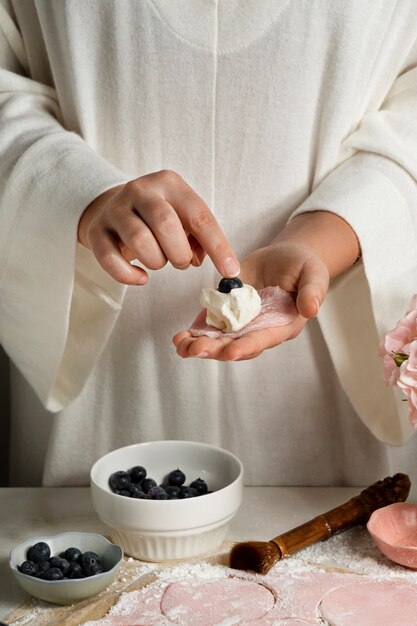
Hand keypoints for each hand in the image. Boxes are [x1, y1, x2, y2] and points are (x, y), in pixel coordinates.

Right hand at [78, 170, 239, 284]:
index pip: (199, 216)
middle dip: (179, 253)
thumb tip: (205, 261)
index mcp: (170, 184)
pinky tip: (141, 277)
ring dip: (156, 262)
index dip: (217, 246)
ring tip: (159, 261)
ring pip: (139, 242)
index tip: (230, 271)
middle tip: (181, 262)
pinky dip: (129, 275)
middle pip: (165, 224)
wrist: (113, 207)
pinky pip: (110, 259)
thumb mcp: (183, 216)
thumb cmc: (157, 217)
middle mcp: (141, 190)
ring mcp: (115, 209)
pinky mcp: (96, 230)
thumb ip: (199, 237)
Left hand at [173, 210, 359, 360]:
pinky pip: (209, 326)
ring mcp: (241, 324)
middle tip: (196, 349)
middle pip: (237, 345)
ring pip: (220, 340)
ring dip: (200, 345)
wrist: (285, 258)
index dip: (248, 346)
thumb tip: (312, 310)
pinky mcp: (227, 313)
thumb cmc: (304, 267)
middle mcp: (259, 330)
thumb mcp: (314, 274)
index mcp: (282, 325)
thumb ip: (313, 291)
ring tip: (182, 346)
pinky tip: (180, 338)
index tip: (231, 352)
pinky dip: (194, 333)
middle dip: (216, 349)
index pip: (264, 339)